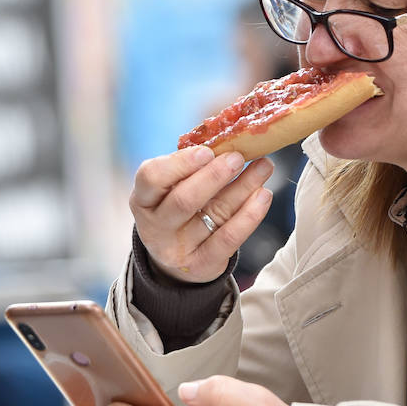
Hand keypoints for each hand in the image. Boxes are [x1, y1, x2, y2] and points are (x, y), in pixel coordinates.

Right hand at [130, 146, 273, 282]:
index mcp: (143, 199)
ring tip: (264, 167)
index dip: (179, 164)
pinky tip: (263, 196)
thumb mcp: (173, 188)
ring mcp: (177, 249)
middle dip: (213, 177)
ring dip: (242, 188)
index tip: (207, 152)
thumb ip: (190, 167)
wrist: (179, 257)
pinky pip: (229, 239)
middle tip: (238, 157)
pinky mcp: (202, 265)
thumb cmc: (179, 208)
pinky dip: (249, 216)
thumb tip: (227, 140)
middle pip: (183, 201)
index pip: (151, 178)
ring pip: (213, 215)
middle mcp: (155, 226)